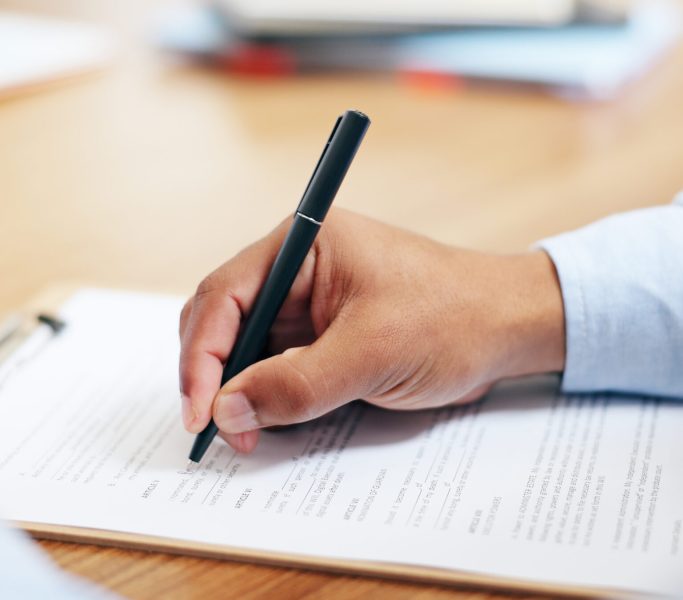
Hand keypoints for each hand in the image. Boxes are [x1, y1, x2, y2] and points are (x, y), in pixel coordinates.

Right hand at [179, 208, 564, 452]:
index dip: (202, 354)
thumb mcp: (373, 351)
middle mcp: (297, 271)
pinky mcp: (322, 337)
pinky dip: (269, 398)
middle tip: (219, 430)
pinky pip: (278, 368)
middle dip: (215, 376)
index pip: (225, 294)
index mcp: (303, 245)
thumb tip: (225, 412)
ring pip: (248, 349)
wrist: (506, 329)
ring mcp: (309, 305)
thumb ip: (297, 384)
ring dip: (240, 392)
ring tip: (247, 434)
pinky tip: (274, 423)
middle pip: (225, 321)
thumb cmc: (452, 318)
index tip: (199, 411)